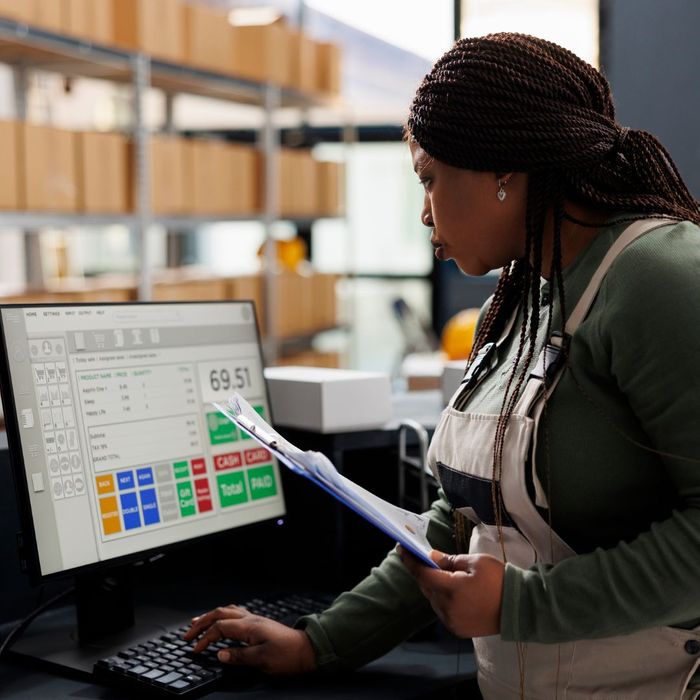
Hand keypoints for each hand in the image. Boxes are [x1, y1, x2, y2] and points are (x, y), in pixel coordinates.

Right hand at [183, 605, 315, 674]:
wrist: (306, 650)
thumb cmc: (287, 655)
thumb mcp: (261, 660)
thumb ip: (239, 656)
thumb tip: (219, 654)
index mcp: (249, 626)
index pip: (220, 628)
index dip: (205, 638)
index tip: (195, 650)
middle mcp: (251, 619)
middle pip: (221, 614)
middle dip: (202, 622)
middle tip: (188, 633)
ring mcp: (255, 620)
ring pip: (228, 611)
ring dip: (211, 616)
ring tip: (199, 622)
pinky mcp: (259, 623)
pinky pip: (236, 614)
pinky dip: (223, 616)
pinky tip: (222, 621)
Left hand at [398, 547, 503, 637]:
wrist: (520, 607)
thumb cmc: (499, 580)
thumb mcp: (475, 562)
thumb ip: (449, 561)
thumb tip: (430, 558)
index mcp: (452, 590)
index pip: (423, 574)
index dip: (411, 561)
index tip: (401, 549)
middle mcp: (448, 609)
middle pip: (426, 587)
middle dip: (423, 572)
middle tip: (421, 558)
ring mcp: (452, 622)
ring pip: (433, 600)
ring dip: (433, 587)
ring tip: (441, 574)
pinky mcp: (458, 630)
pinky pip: (442, 611)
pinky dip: (441, 599)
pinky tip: (450, 590)